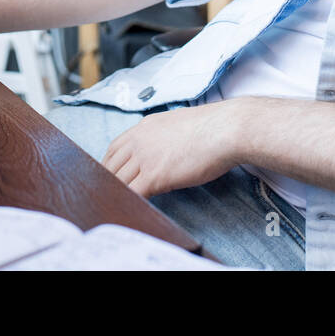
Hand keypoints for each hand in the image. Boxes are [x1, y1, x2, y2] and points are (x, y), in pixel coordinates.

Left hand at [101, 101, 241, 197]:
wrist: (225, 129)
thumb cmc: (212, 128)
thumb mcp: (178, 125)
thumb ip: (163, 138)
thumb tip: (164, 151)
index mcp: (144, 127)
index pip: (114, 148)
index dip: (109, 164)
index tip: (110, 176)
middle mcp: (140, 140)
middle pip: (111, 165)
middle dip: (108, 182)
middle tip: (110, 197)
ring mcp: (145, 157)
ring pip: (119, 180)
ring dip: (117, 194)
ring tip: (116, 207)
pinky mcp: (155, 175)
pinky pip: (133, 192)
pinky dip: (128, 202)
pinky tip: (131, 210)